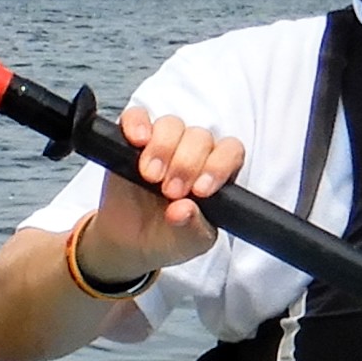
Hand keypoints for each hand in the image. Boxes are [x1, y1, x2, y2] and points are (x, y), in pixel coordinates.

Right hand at [76, 103, 245, 284]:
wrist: (130, 243)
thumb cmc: (169, 238)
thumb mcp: (188, 243)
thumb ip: (192, 228)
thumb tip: (184, 209)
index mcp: (216, 173)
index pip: (230, 152)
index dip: (218, 165)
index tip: (200, 191)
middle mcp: (193, 153)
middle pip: (200, 137)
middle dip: (186, 164)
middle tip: (171, 191)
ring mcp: (163, 144)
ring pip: (172, 125)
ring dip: (163, 148)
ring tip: (151, 177)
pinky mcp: (132, 140)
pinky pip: (136, 117)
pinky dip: (137, 124)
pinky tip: (137, 142)